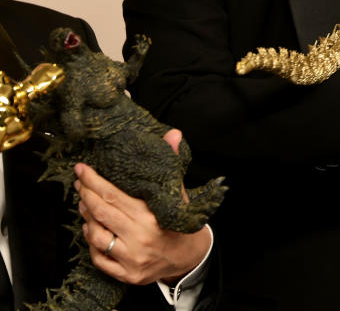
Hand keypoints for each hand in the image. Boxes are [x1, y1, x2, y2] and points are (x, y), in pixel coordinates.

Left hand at [75, 129, 211, 284]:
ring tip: (84, 203)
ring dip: (86, 217)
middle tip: (79, 182)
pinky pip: (99, 258)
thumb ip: (173, 164)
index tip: (82, 169)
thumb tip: (173, 134)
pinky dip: (91, 243)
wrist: (190, 257)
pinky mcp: (127, 274)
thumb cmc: (180, 222)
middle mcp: (140, 238)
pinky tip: (91, 228)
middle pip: (101, 213)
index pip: (113, 195)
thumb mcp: (179, 193)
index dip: (94, 181)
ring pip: (96, 235)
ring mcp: (132, 258)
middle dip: (85, 195)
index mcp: (152, 216)